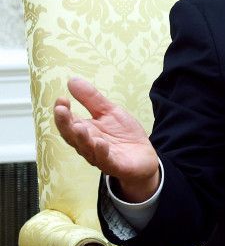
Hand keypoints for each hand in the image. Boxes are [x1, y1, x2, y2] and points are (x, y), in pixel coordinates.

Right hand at [53, 77, 159, 201]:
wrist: (143, 157)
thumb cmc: (123, 135)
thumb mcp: (109, 112)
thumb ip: (91, 99)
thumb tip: (72, 80)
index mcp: (85, 131)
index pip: (68, 122)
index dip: (63, 112)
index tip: (61, 99)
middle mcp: (88, 145)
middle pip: (72, 136)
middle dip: (65, 123)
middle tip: (61, 110)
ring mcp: (100, 156)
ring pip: (86, 149)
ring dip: (81, 138)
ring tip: (78, 126)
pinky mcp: (114, 165)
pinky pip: (105, 160)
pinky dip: (101, 152)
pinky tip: (100, 143)